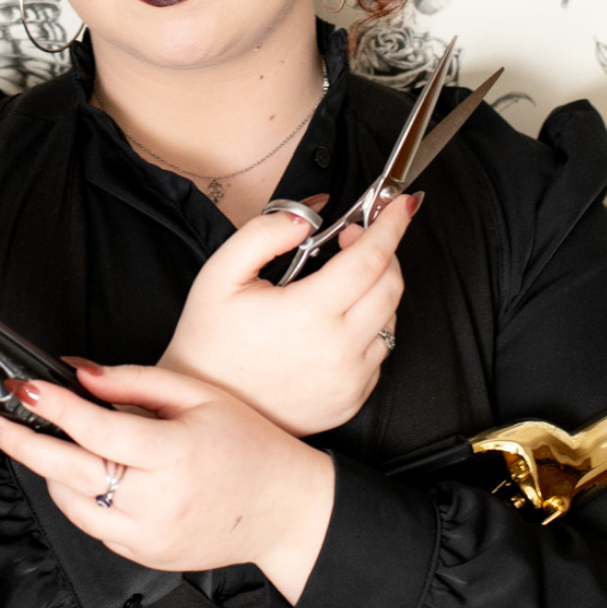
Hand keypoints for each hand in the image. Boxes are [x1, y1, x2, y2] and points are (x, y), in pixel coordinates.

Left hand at [0, 362, 334, 604]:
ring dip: (48, 471)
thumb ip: (135, 382)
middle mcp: (157, 500)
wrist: (284, 510)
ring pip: (72, 503)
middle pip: (69, 471)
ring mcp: (147, 535)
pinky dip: (76, 497)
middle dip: (21, 443)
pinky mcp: (143, 556)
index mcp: (174, 454)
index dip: (53, 407)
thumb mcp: (199, 398)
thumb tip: (80, 373)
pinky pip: (92, 526)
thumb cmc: (250, 447)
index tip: (24, 388)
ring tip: (41, 441)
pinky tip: (79, 472)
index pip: (97, 429)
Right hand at [158, 192, 420, 436]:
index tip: (400, 205)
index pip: (371, 258)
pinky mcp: (351, 401)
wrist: (206, 402)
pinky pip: (378, 355)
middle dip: (383, 252)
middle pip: (391, 287)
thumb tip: (308, 216)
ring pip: (390, 321)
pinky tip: (334, 325)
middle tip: (350, 239)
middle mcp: (339, 350)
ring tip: (338, 285)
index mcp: (310, 313)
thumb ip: (265, 233)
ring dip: (375, 292)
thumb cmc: (210, 339)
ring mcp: (349, 381)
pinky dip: (368, 331)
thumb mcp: (222, 272)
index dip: (390, 225)